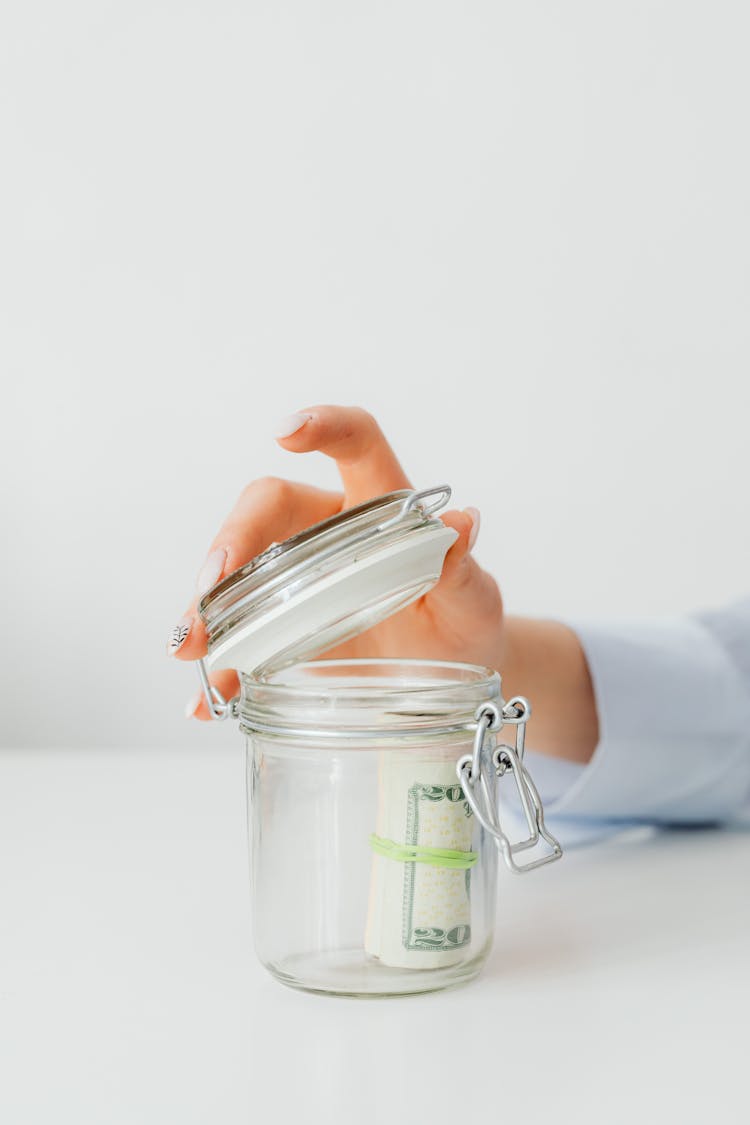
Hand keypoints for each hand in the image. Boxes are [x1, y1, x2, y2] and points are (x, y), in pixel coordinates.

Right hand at [168, 405, 503, 719]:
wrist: (449, 684)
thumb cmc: (463, 630)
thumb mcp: (473, 606)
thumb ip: (463, 571)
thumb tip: (465, 524)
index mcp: (381, 508)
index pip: (356, 445)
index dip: (325, 427)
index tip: (287, 433)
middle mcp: (331, 533)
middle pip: (268, 509)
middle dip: (231, 540)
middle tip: (211, 585)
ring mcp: (300, 581)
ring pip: (239, 573)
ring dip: (208, 607)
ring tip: (190, 648)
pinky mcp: (283, 628)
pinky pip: (239, 637)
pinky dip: (219, 669)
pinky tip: (206, 701)